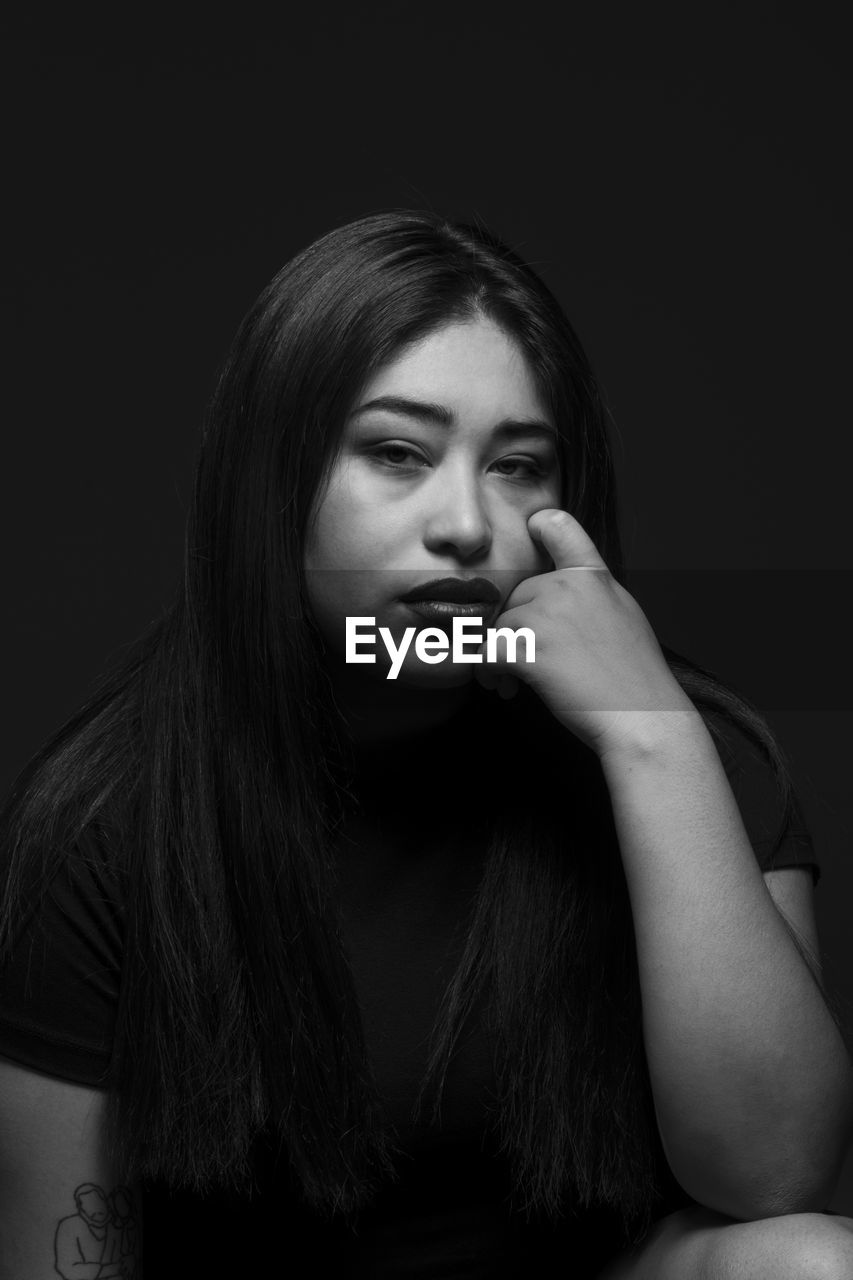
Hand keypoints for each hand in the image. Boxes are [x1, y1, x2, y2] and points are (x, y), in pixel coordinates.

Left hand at [475, 508, 694, 756]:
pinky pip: (486, 651)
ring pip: (498, 626)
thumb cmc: (634, 678)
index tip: (527, 538)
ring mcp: (546, 614)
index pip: (557, 525)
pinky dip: (488, 671)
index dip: (536, 527)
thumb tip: (553, 590)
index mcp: (593, 576)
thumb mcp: (621, 615)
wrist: (644, 719)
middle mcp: (567, 586)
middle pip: (516, 596)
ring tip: (513, 683)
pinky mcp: (527, 647)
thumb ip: (588, 595)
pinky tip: (505, 687)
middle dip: (512, 629)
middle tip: (522, 663)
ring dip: (498, 655)